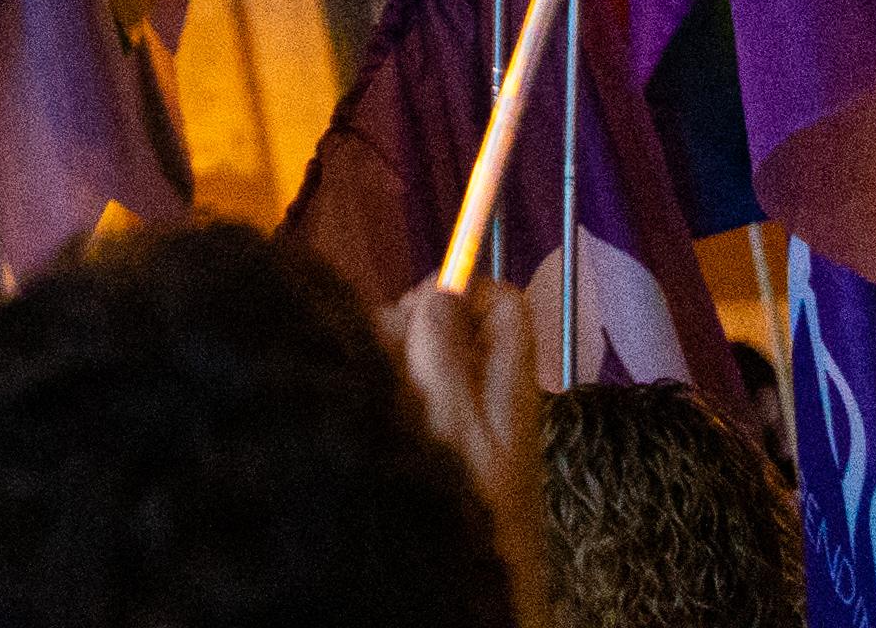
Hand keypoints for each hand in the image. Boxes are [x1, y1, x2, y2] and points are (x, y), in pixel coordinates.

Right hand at [384, 276, 548, 624]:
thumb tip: (442, 289)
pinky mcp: (429, 439)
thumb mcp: (457, 420)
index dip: (462, 289)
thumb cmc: (470, 507)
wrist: (475, 587)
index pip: (501, 302)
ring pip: (417, 354)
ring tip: (377, 396)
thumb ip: (446, 351)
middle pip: (449, 322)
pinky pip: (401, 390)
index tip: (417, 305)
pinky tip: (367, 411)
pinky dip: (379, 391)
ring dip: (387, 360)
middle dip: (409, 325)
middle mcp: (485, 391)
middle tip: (391, 359)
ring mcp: (457, 417)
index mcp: (508, 379)